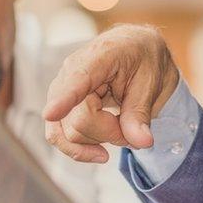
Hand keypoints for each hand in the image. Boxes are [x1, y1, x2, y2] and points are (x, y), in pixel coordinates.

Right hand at [42, 24, 179, 162]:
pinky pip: (59, 136)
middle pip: (80, 121)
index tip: (52, 113)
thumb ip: (141, 112)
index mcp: (98, 58)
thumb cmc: (142, 59)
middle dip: (111, 134)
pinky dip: (80, 150)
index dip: (64, 100)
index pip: (77, 81)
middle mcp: (70, 73)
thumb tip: (141, 143)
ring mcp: (61, 91)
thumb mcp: (151, 81)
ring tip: (122, 130)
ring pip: (68, 134)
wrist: (134, 50)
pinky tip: (100, 152)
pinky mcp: (59, 108)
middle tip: (135, 126)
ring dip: (98, 141)